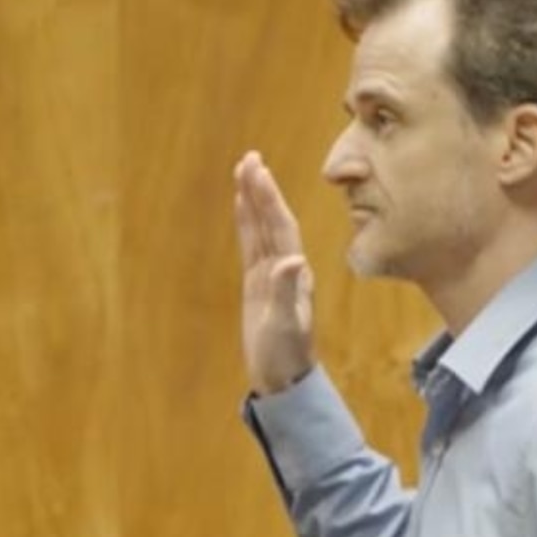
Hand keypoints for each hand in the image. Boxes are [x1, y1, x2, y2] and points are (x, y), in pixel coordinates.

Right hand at [233, 151, 313, 395]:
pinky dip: (246, 224)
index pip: (281, 227)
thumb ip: (287, 292)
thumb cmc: (286, 356)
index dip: (270, 200)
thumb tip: (292, 259)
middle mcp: (286, 267)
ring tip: (245, 170)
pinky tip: (242, 208)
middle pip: (272, 220)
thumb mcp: (285, 326)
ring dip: (254, 200)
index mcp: (294, 273)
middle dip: (261, 190)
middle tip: (250, 158)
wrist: (285, 379)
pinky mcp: (258, 284)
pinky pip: (251, 246)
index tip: (259, 172)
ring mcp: (272, 274)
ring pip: (261, 229)